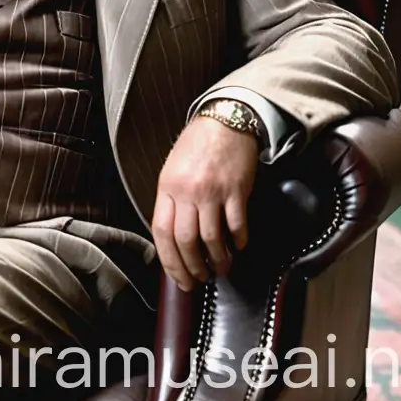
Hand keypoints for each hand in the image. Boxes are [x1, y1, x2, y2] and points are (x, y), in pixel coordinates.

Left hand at [152, 115, 257, 290]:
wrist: (225, 121)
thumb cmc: (197, 146)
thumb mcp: (173, 169)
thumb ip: (172, 200)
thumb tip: (175, 239)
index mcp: (167, 186)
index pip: (162, 232)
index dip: (170, 261)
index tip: (179, 277)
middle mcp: (187, 191)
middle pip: (185, 240)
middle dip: (192, 267)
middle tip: (200, 279)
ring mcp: (212, 191)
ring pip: (211, 239)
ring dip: (217, 260)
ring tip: (221, 269)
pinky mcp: (236, 190)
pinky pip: (236, 225)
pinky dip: (238, 241)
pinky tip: (238, 246)